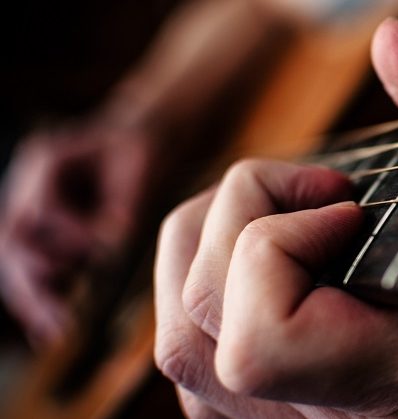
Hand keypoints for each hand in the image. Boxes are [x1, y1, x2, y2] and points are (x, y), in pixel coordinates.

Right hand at [0, 117, 154, 346]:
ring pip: (14, 263)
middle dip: (34, 284)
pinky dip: (36, 300)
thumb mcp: (139, 163)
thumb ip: (126, 199)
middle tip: (61, 321)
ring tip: (55, 333)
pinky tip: (45, 333)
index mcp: (44, 160)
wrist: (135, 141)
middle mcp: (25, 187)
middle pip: (13, 243)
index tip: (102, 247)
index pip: (39, 208)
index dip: (68, 234)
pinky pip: (29, 271)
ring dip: (32, 299)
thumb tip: (115, 237)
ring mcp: (26, 211)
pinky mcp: (40, 235)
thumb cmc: (138, 150)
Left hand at [154, 18, 397, 416]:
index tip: (349, 210)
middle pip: (200, 321)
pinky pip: (192, 352)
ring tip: (283, 218)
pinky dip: (206, 286)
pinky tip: (266, 262)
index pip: (262, 339)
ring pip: (179, 340)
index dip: (277, 250)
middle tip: (321, 197)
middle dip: (241, 222)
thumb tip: (392, 43)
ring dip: (210, 246)